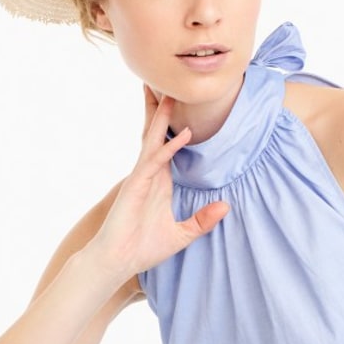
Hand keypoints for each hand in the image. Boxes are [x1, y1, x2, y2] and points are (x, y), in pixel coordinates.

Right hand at [93, 85, 228, 277]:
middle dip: (161, 109)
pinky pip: (156, 162)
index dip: (173, 124)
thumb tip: (226, 206)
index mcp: (160, 181)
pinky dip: (170, 148)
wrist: (117, 262)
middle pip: (156, 134)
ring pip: (154, 140)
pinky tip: (185, 135)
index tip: (181, 103)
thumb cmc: (143, 248)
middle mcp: (150, 173)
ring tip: (170, 92)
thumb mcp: (182, 235)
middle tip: (168, 82)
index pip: (168, 145)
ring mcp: (142, 177)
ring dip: (163, 117)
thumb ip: (203, 220)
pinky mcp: (137, 186)